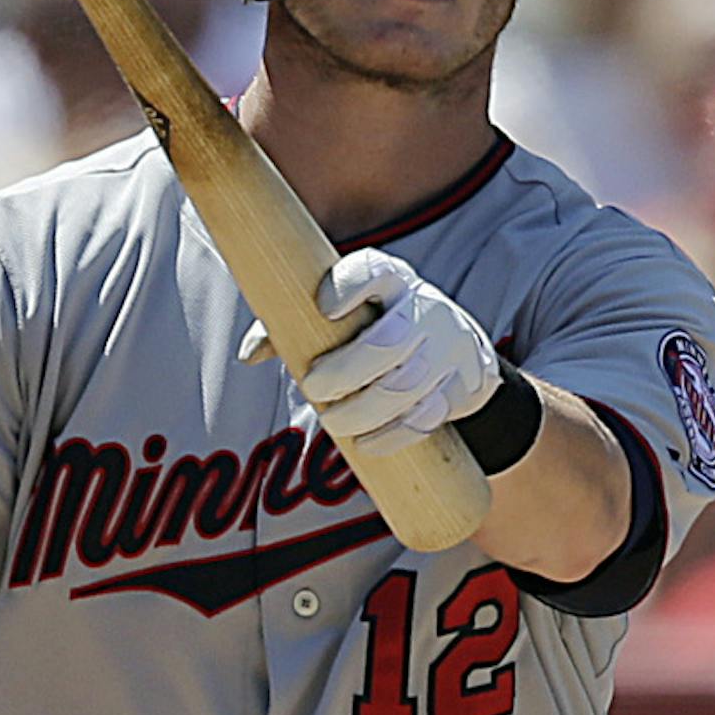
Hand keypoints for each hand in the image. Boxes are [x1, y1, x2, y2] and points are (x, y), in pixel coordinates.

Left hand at [240, 251, 501, 455]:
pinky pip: (429, 415)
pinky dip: (394, 434)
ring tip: (334, 423)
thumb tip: (249, 355)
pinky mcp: (466, 385)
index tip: (324, 307)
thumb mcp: (343, 314)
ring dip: (365, 410)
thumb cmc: (379, 326)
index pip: (375, 271)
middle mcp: (426, 307)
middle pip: (390, 340)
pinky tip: (367, 443)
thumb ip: (291, 324)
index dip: (350, 286)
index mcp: (392, 279)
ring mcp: (450, 347)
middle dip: (347, 370)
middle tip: (313, 388)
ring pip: (408, 384)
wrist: (457, 346)